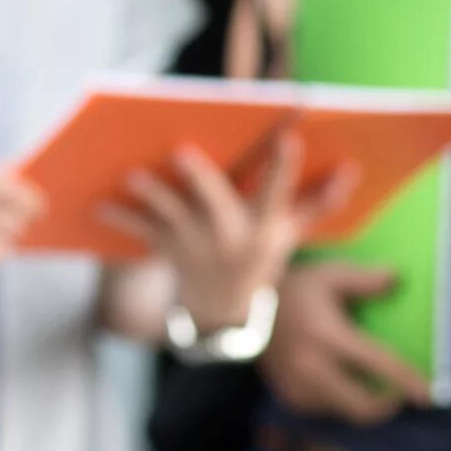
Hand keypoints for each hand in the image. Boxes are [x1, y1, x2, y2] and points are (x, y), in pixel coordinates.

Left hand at [100, 136, 356, 329]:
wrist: (223, 314)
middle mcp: (232, 238)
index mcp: (266, 227)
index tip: (288, 136)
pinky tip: (97, 204)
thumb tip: (353, 168)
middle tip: (181, 150)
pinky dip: (119, 218)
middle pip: (217, 202)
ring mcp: (198, 246)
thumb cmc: (260, 254)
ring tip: (132, 174)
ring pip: (172, 216)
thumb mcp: (291, 234)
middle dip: (201, 178)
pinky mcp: (169, 251)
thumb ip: (318, 202)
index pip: (280, 192)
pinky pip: (141, 232)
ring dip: (152, 195)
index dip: (284, 166)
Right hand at [259, 260, 432, 422]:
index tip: (429, 395)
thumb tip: (397, 279)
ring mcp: (297, 385)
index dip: (408, 381)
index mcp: (327, 336)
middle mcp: (311, 366)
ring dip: (362, 403)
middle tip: (398, 395)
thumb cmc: (292, 289)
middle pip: (362, 406)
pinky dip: (338, 401)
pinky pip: (325, 409)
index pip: (378, 365)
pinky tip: (338, 382)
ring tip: (368, 386)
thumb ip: (365, 279)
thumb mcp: (328, 275)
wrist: (240, 309)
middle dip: (387, 405)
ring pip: (344, 411)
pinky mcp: (288, 396)